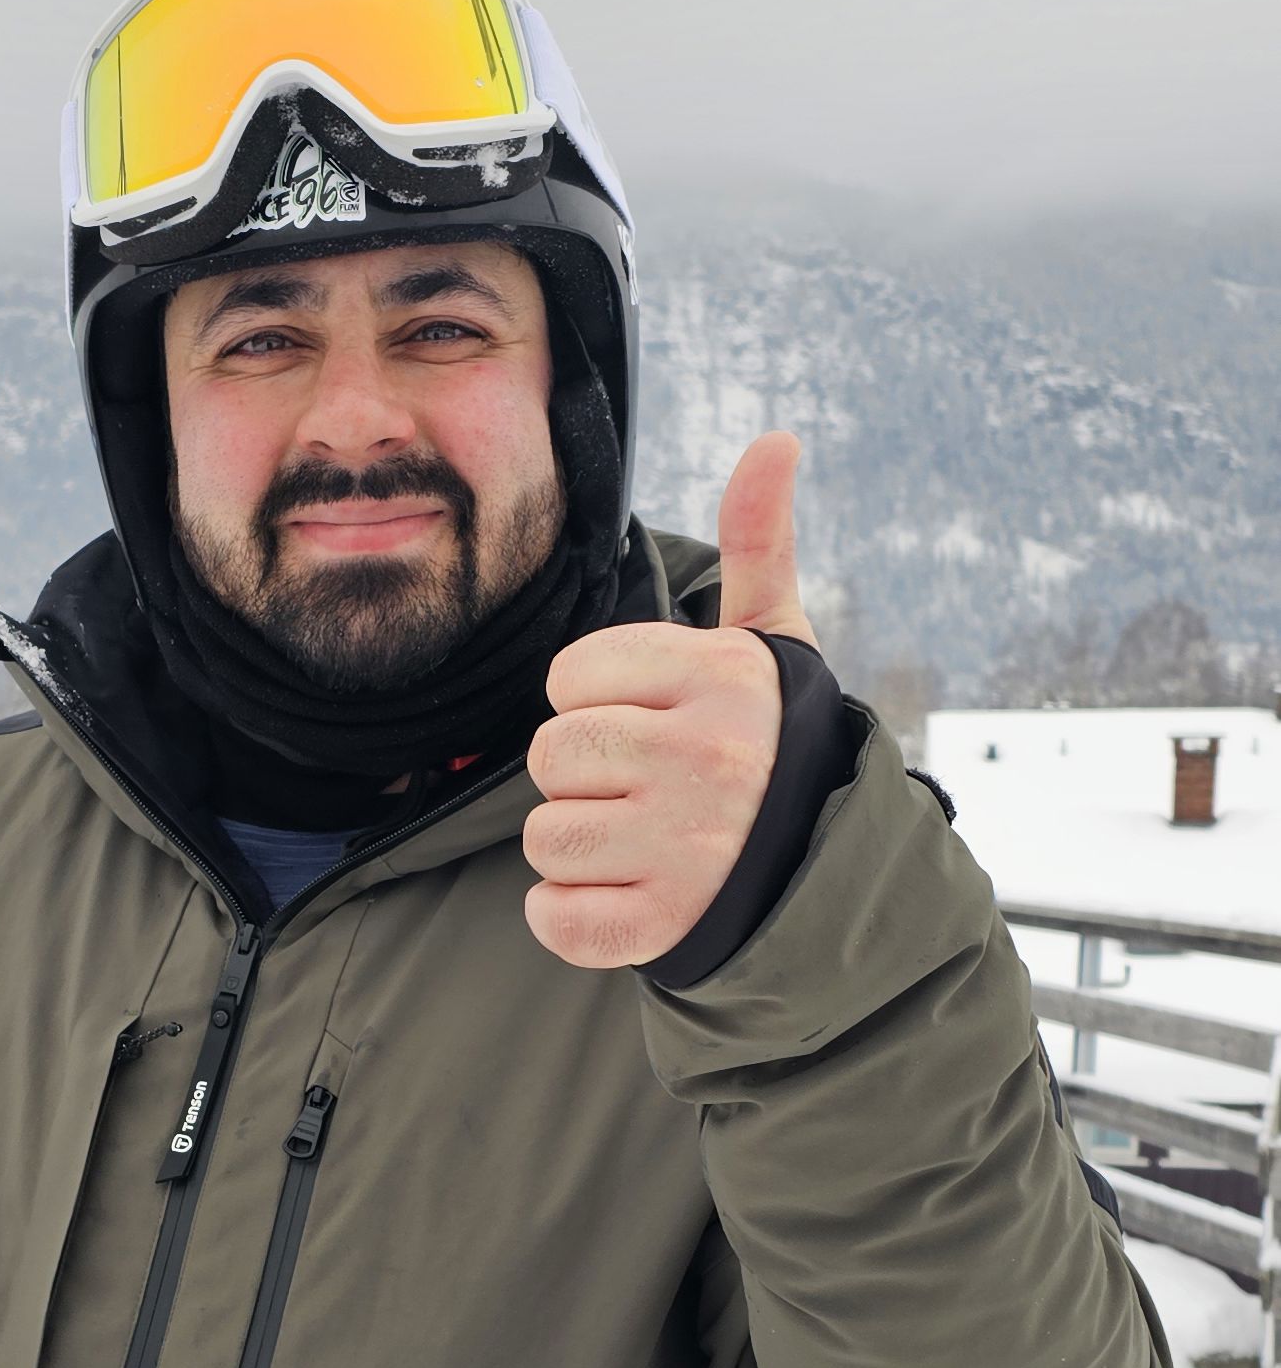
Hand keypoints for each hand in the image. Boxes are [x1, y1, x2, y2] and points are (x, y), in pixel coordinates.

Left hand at [523, 432, 815, 968]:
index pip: (568, 677)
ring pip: (544, 836)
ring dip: (577, 844)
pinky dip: (568, 916)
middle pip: (548, 756)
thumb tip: (777, 438)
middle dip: (582, 772)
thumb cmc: (770, 744)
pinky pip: (553, 918)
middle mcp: (706, 761)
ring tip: (644, 836)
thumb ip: (759, 541)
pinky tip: (624, 893)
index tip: (650, 717)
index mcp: (721, 681)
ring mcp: (686, 851)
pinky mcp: (664, 928)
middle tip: (646, 783)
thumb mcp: (772, 643)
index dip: (595, 699)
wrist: (823, 876)